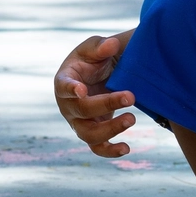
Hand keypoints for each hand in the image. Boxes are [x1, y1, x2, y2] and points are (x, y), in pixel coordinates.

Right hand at [56, 32, 136, 157]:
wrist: (98, 76)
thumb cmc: (92, 60)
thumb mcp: (94, 47)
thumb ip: (101, 46)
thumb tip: (111, 45)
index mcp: (64, 82)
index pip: (63, 87)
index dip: (71, 90)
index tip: (81, 90)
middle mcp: (68, 105)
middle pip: (82, 111)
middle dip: (106, 104)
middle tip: (130, 96)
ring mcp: (78, 122)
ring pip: (88, 134)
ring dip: (110, 129)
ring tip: (132, 118)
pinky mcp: (91, 133)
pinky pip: (97, 148)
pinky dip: (110, 151)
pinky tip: (126, 148)